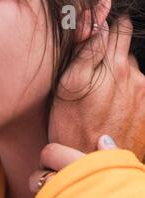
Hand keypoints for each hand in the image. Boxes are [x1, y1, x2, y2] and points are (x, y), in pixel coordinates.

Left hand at [29, 135, 117, 192]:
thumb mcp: (125, 178)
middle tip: (60, 188)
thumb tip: (103, 139)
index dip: (51, 158)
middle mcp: (59, 184)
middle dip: (44, 181)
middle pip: (36, 177)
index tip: (60, 166)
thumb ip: (112, 157)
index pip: (49, 152)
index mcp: (78, 167)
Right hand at [48, 17, 144, 161]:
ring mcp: (143, 96)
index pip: (117, 30)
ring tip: (97, 99)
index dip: (104, 31)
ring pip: (130, 73)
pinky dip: (123, 97)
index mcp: (114, 66)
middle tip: (91, 76)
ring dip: (116, 78)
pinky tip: (107, 112)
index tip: (94, 40)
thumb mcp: (67, 86)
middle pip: (125, 52)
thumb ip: (85, 52)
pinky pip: (135, 94)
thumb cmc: (71, 127)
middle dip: (109, 56)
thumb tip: (97, 27)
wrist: (89, 163)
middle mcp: (135, 77)